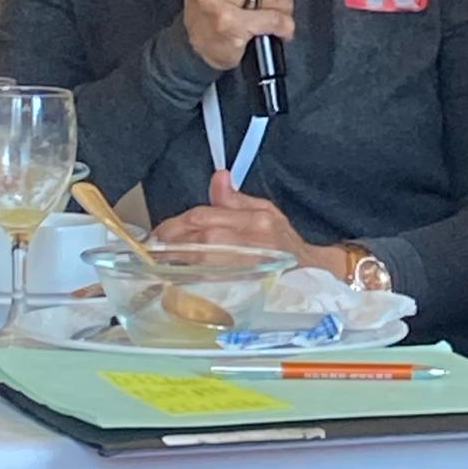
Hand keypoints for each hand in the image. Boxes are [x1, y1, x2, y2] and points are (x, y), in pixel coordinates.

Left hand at [154, 170, 346, 277]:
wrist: (315, 276)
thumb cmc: (288, 246)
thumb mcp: (267, 212)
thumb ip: (236, 199)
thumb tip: (218, 178)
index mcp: (255, 221)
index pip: (206, 216)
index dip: (177, 224)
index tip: (158, 232)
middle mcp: (253, 242)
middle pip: (202, 239)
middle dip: (173, 243)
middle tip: (152, 247)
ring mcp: (251, 268)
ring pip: (205, 262)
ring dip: (178, 262)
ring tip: (159, 262)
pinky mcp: (249, 290)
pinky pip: (215, 285)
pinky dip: (194, 282)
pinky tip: (179, 282)